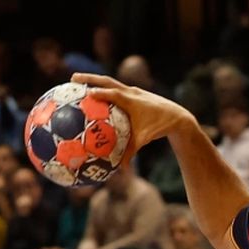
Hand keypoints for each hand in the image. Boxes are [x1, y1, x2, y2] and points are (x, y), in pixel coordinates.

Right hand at [69, 72, 197, 154]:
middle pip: (107, 81)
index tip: (86, 93)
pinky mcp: (133, 92)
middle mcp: (131, 92)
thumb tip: (120, 169)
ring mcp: (132, 90)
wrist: (176, 117)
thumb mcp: (143, 140)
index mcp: (132, 101)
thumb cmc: (158, 127)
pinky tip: (94, 93)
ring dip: (94, 80)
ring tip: (78, 81)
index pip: (114, 94)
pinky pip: (115, 88)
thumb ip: (131, 153)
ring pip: (110, 82)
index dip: (101, 93)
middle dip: (89, 78)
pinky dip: (103, 88)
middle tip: (72, 79)